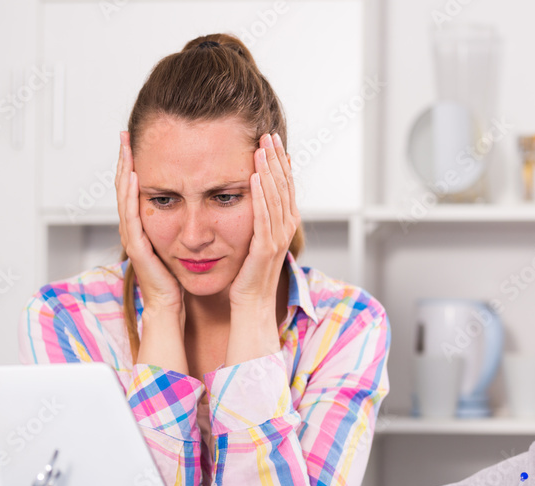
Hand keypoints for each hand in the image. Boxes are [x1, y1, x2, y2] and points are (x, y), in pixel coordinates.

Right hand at [116, 131, 183, 316]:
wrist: (171, 307)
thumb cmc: (177, 280)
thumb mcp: (181, 245)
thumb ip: (184, 224)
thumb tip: (203, 201)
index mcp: (145, 226)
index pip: (137, 189)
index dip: (136, 165)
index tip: (140, 140)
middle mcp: (134, 229)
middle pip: (126, 187)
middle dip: (126, 159)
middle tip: (126, 133)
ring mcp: (133, 238)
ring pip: (125, 197)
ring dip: (124, 170)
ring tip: (126, 146)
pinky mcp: (138, 248)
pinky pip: (131, 216)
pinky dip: (131, 195)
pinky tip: (134, 176)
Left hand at [230, 132, 300, 309]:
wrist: (251, 303)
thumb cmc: (249, 273)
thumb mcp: (256, 238)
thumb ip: (259, 216)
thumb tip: (254, 192)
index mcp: (285, 223)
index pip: (285, 185)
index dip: (279, 161)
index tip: (270, 138)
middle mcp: (286, 228)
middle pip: (283, 185)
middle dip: (275, 158)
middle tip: (267, 134)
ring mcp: (277, 238)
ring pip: (275, 196)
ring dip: (269, 170)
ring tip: (261, 147)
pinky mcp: (265, 247)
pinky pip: (263, 215)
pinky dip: (260, 194)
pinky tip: (254, 176)